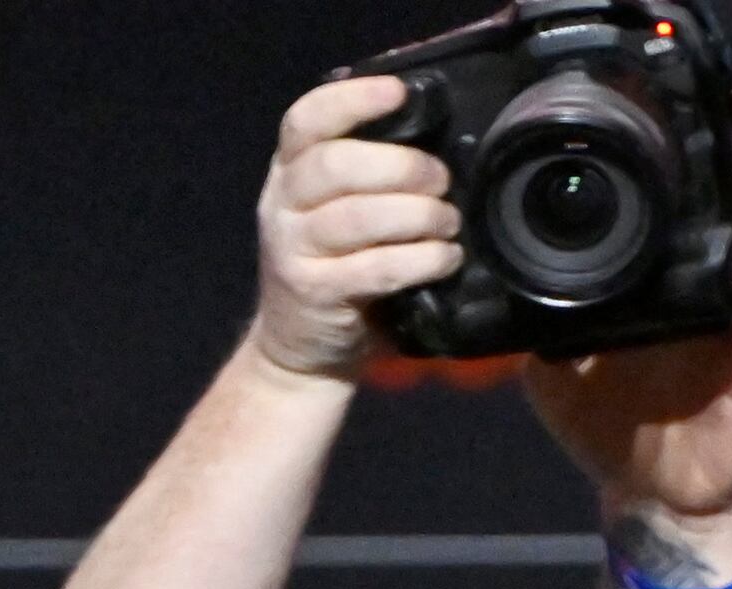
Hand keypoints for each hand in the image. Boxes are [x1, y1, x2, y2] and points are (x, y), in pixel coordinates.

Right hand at [247, 76, 463, 380]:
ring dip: (417, 215)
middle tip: (441, 182)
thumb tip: (438, 143)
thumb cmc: (335, 267)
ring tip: (448, 223)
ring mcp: (293, 249)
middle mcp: (283, 203)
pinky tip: (445, 259)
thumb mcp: (334, 210)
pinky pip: (374, 268)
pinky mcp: (314, 293)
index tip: (398, 95)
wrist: (299, 348)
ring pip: (357, 216)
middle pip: (336, 164)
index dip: (352, 99)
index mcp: (289, 170)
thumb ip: (365, 175)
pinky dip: (419, 260)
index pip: (306, 119)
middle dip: (402, 167)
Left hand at [530, 178, 731, 529]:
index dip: (687, 200)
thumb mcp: (555, 382)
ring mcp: (730, 333)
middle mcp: (697, 305)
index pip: (677, 237)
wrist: (652, 497)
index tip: (685, 163)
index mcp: (654, 299)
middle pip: (729, 240)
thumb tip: (511, 290)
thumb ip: (541, 335)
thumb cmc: (606, 436)